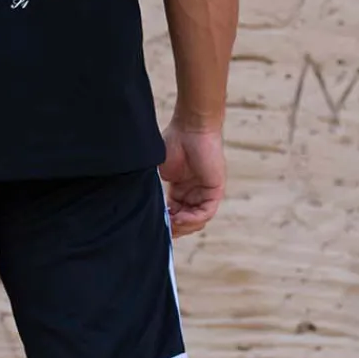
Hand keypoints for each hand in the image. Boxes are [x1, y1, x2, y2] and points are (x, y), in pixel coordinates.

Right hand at [160, 121, 226, 238]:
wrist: (190, 128)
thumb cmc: (174, 142)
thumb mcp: (160, 172)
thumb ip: (155, 190)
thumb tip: (143, 209)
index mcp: (181, 190)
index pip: (175, 215)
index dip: (165, 223)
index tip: (152, 224)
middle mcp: (194, 194)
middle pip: (186, 221)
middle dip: (174, 228)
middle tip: (162, 229)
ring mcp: (205, 193)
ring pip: (197, 221)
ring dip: (183, 226)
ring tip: (171, 224)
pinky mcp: (215, 190)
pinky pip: (206, 212)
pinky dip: (193, 219)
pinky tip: (180, 218)